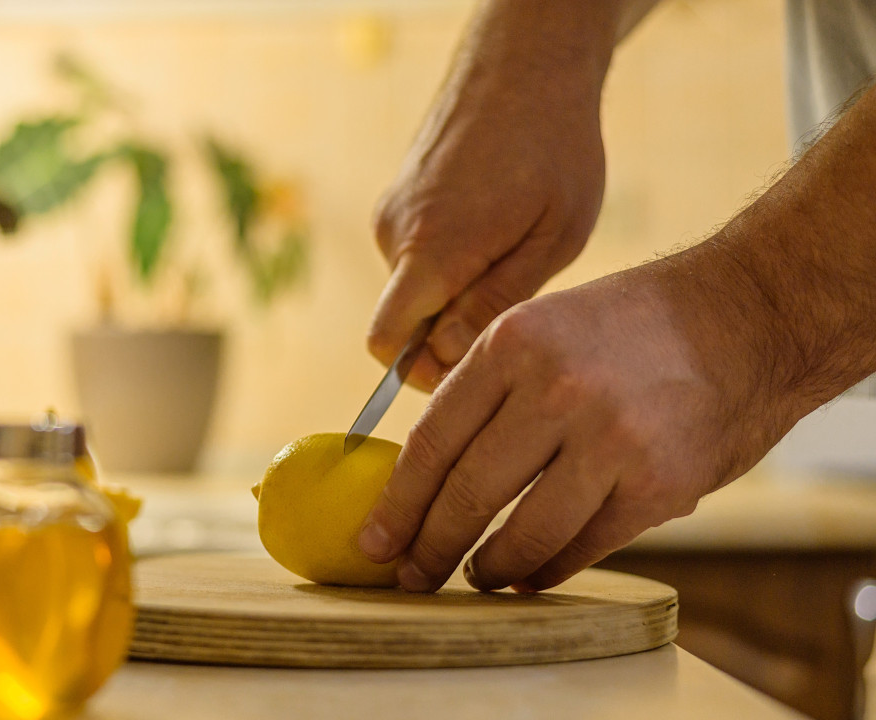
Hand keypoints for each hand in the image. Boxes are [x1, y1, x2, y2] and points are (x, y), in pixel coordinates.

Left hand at [358, 261, 797, 592]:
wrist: (746, 316)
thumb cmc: (630, 327)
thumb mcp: (543, 325)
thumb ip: (487, 390)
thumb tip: (426, 472)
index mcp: (513, 344)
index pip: (433, 441)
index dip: (398, 502)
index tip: (375, 540)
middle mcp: (556, 390)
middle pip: (468, 492)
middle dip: (430, 546)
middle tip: (410, 576)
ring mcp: (611, 440)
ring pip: (524, 531)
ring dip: (489, 567)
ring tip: (473, 578)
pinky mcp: (658, 484)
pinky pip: (583, 545)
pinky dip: (547, 568)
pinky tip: (528, 575)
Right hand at [368, 8, 609, 391]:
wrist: (524, 64)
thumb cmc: (554, 147)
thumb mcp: (553, 238)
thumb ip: (494, 303)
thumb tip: (445, 355)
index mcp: (431, 250)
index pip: (389, 344)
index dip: (424, 373)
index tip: (474, 370)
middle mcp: (394, 234)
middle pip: (404, 322)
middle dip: (448, 332)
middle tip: (513, 307)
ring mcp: (389, 213)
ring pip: (412, 288)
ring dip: (453, 292)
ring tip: (511, 254)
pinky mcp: (395, 199)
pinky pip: (414, 256)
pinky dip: (447, 261)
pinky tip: (494, 229)